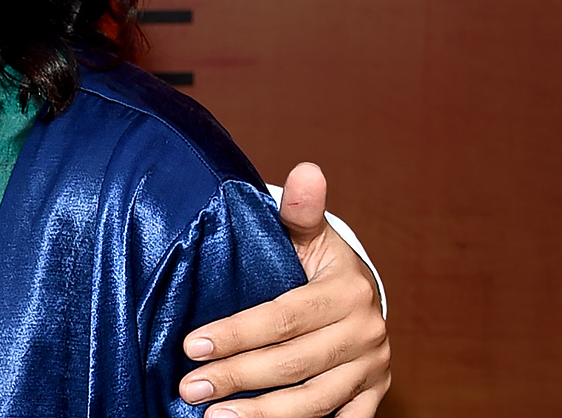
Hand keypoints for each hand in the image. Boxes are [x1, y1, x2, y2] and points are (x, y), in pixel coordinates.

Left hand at [179, 163, 390, 416]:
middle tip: (189, 388)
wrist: (360, 297)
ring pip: (313, 401)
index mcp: (348, 291)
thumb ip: (302, 210)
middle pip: (294, 363)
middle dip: (238, 377)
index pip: (284, 318)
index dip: (238, 333)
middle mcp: (366, 334)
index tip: (192, 345)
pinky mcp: (372, 397)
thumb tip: (306, 169)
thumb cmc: (316, 263)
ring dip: (262, 414)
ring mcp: (371, 370)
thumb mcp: (309, 234)